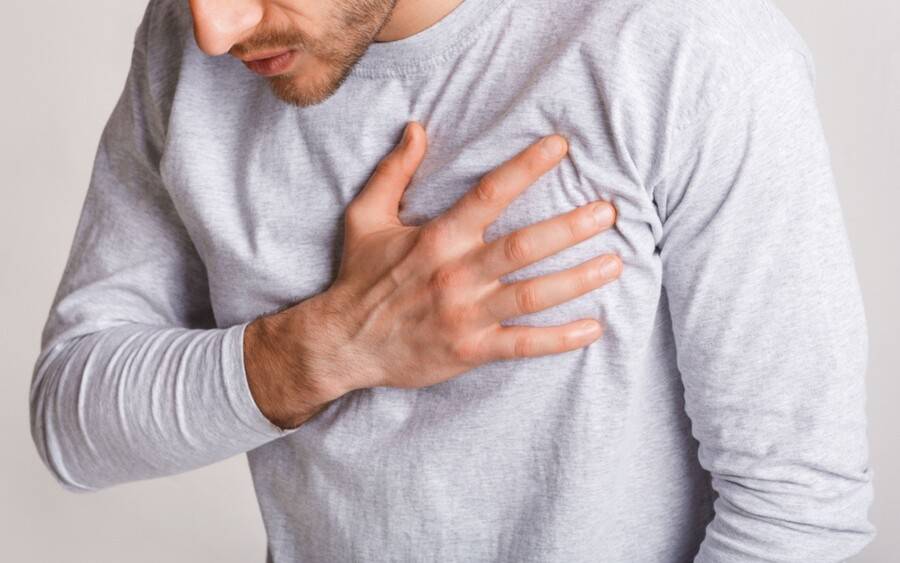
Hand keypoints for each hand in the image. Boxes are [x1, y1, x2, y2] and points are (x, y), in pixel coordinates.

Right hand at [244, 122, 620, 426]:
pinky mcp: (470, 350)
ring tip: (615, 262)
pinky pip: (522, 344)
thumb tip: (417, 128)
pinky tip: (594, 328)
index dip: (527, 168)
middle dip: (569, 228)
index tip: (562, 147)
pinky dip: (560, 339)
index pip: (489, 195)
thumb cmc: (359, 278)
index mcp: (436, 238)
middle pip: (523, 247)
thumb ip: (394, 172)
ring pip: (531, 295)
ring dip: (576, 279)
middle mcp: (455, 274)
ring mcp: (465, 315)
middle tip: (609, 212)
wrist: (342, 343)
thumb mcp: (365, 218)